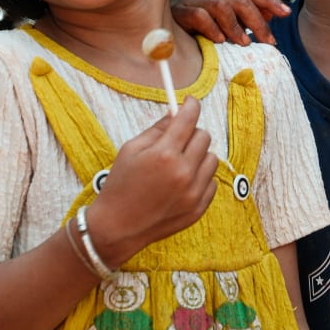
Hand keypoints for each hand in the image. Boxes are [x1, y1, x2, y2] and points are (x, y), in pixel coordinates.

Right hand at [87, 95, 217, 265]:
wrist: (118, 227)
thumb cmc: (120, 184)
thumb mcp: (130, 149)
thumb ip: (157, 130)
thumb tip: (176, 113)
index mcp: (164, 154)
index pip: (189, 119)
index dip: (191, 106)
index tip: (191, 102)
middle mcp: (183, 172)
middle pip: (204, 137)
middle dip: (191, 133)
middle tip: (178, 138)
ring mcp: (193, 193)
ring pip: (211, 159)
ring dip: (198, 156)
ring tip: (179, 163)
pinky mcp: (198, 208)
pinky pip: (212, 182)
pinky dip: (200, 178)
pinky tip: (182, 182)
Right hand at [172, 0, 290, 45]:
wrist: (160, 34)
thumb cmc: (196, 31)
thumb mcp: (224, 24)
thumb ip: (245, 18)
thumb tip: (271, 15)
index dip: (270, 1)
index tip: (286, 13)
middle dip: (258, 21)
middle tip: (269, 41)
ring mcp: (192, 0)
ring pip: (221, 5)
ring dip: (236, 27)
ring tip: (244, 44)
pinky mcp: (179, 12)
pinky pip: (199, 16)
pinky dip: (212, 28)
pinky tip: (219, 41)